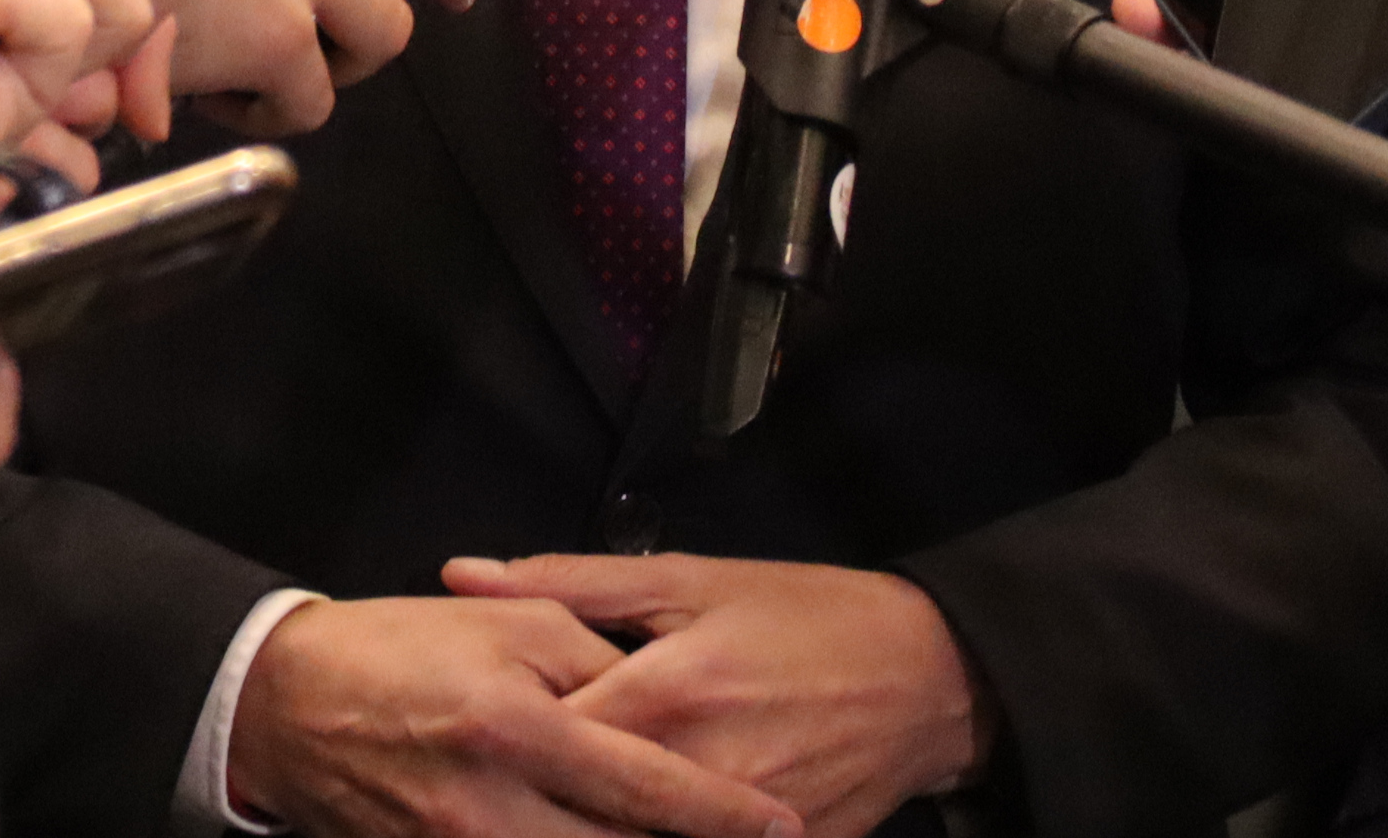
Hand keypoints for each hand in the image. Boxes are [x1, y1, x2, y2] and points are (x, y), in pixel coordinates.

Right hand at [226, 591, 801, 837]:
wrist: (287, 703)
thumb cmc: (400, 649)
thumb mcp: (507, 626)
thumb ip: (596, 665)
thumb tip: (661, 712)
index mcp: (517, 726)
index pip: (645, 785)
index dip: (722, 815)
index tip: (782, 826)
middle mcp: (489, 807)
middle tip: (757, 836)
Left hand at [443, 554, 988, 837]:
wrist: (928, 677)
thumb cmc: (805, 614)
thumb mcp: (690, 580)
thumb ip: (570, 584)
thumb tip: (465, 575)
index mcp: (664, 692)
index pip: (546, 738)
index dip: (495, 741)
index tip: (459, 736)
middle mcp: (694, 769)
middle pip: (577, 812)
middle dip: (535, 802)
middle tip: (493, 789)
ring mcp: (736, 830)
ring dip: (586, 830)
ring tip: (547, 814)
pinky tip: (632, 827)